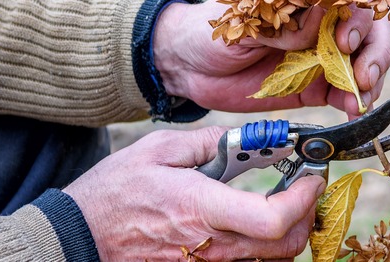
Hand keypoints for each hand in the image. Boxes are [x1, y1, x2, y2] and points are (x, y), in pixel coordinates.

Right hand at [63, 127, 324, 260]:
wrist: (79, 237)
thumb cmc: (114, 193)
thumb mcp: (158, 150)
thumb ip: (209, 142)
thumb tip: (244, 139)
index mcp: (203, 208)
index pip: (274, 219)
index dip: (303, 199)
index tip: (310, 177)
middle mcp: (211, 245)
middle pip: (285, 245)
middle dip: (306, 215)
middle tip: (304, 188)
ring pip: (270, 259)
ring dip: (288, 232)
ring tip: (284, 203)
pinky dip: (263, 246)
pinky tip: (254, 222)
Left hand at [153, 0, 389, 118]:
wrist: (187, 66)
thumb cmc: (212, 28)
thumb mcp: (245, 19)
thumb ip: (282, 24)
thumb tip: (321, 19)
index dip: (358, 19)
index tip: (345, 41)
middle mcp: (321, 23)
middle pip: (369, 30)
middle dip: (375, 52)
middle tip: (364, 76)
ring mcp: (320, 55)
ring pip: (363, 62)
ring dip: (371, 80)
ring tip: (361, 99)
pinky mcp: (314, 87)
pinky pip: (345, 93)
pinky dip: (355, 102)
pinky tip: (354, 111)